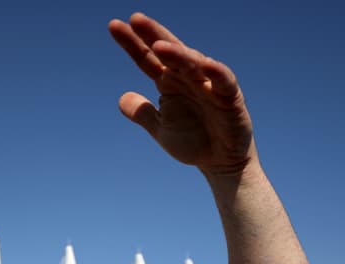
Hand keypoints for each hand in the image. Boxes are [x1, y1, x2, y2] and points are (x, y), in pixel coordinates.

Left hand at [109, 13, 254, 175]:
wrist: (220, 163)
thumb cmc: (193, 141)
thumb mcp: (160, 129)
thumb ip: (142, 113)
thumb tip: (121, 98)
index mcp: (170, 82)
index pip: (148, 59)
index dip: (132, 43)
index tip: (114, 26)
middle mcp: (188, 77)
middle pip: (170, 52)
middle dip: (153, 35)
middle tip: (136, 19)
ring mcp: (209, 85)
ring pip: (194, 63)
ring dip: (178, 53)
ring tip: (159, 46)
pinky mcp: (230, 97)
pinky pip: (224, 81)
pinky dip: (215, 72)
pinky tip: (204, 63)